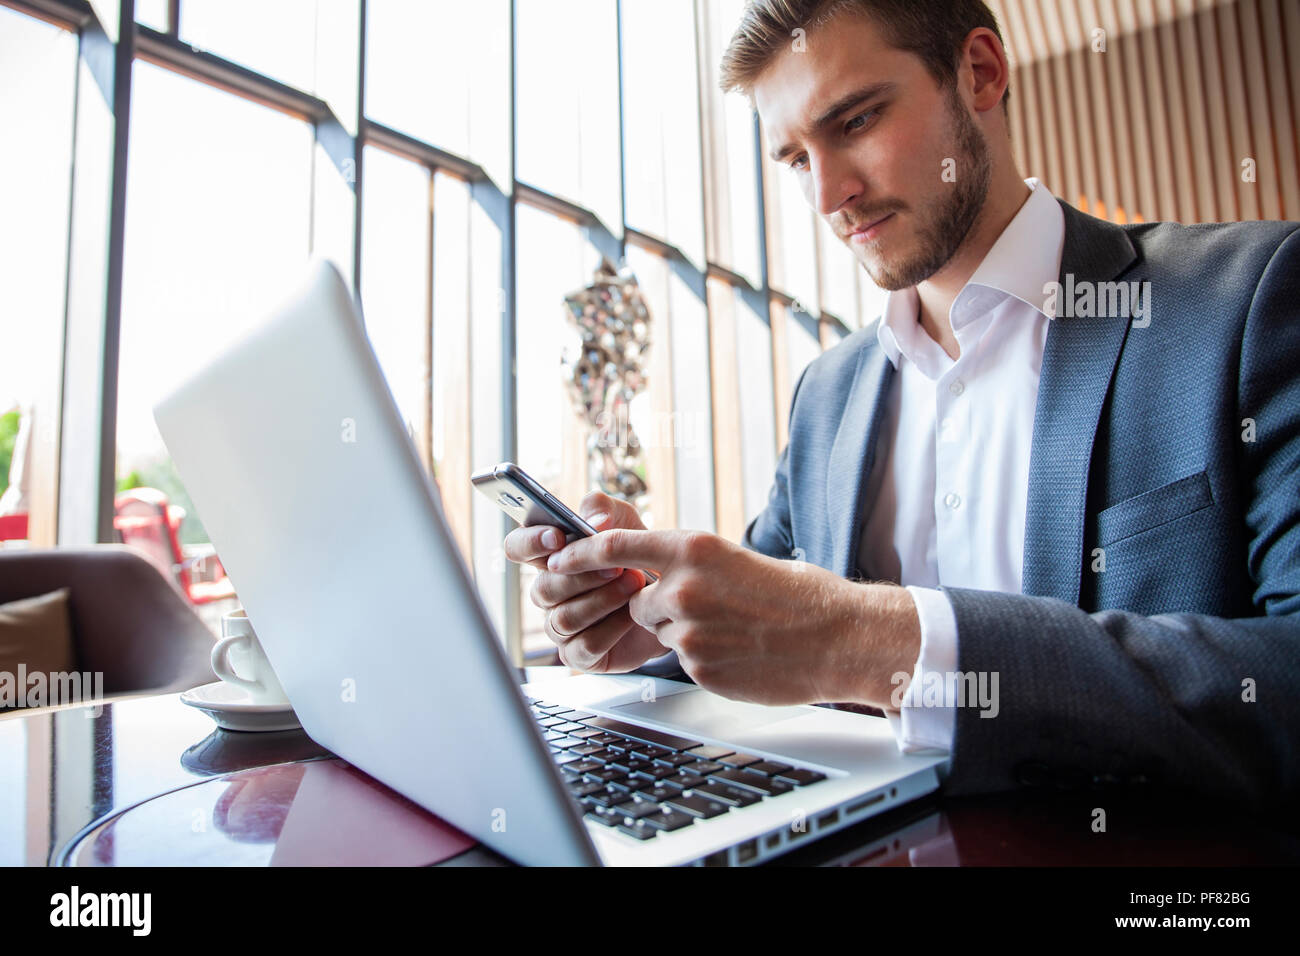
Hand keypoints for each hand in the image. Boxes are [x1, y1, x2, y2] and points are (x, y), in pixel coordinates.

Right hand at [502, 491, 666, 672]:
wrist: (669, 595)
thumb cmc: (637, 555)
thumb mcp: (625, 521)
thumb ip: (604, 509)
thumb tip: (593, 521)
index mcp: (549, 557)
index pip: (517, 548)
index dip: (530, 543)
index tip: (558, 537)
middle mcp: (549, 592)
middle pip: (543, 589)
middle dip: (582, 577)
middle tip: (616, 565)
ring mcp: (560, 626)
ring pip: (564, 619)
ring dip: (601, 601)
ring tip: (633, 585)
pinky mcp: (580, 653)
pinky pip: (584, 646)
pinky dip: (611, 630)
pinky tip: (633, 615)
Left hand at [545, 529, 921, 707]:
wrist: (836, 636)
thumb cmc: (795, 594)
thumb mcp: (735, 559)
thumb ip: (687, 563)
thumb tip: (647, 570)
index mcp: (694, 548)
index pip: (617, 545)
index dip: (581, 555)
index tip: (558, 559)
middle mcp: (684, 586)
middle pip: (639, 603)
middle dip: (662, 609)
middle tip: (711, 609)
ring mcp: (688, 631)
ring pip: (660, 635)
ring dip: (684, 635)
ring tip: (733, 630)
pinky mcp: (697, 667)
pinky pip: (681, 663)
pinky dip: (704, 659)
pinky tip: (739, 652)